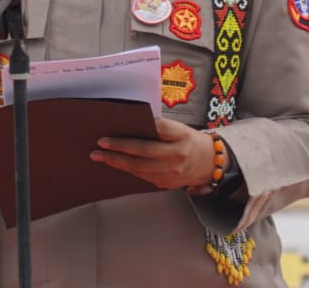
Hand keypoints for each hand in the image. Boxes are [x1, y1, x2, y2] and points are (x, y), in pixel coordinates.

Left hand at [90, 118, 218, 190]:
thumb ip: (161, 127)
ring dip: (117, 162)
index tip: (121, 127)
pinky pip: (142, 176)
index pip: (158, 130)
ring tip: (101, 156)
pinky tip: (116, 164)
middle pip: (144, 152)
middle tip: (101, 144)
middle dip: (119, 149)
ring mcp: (171, 173)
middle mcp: (177, 156)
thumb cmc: (189, 141)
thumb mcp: (180, 128)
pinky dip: (128, 169)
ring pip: (140, 168)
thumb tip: (134, 125)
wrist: (208, 164)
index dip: (141, 128)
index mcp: (181, 137)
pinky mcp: (166, 183)